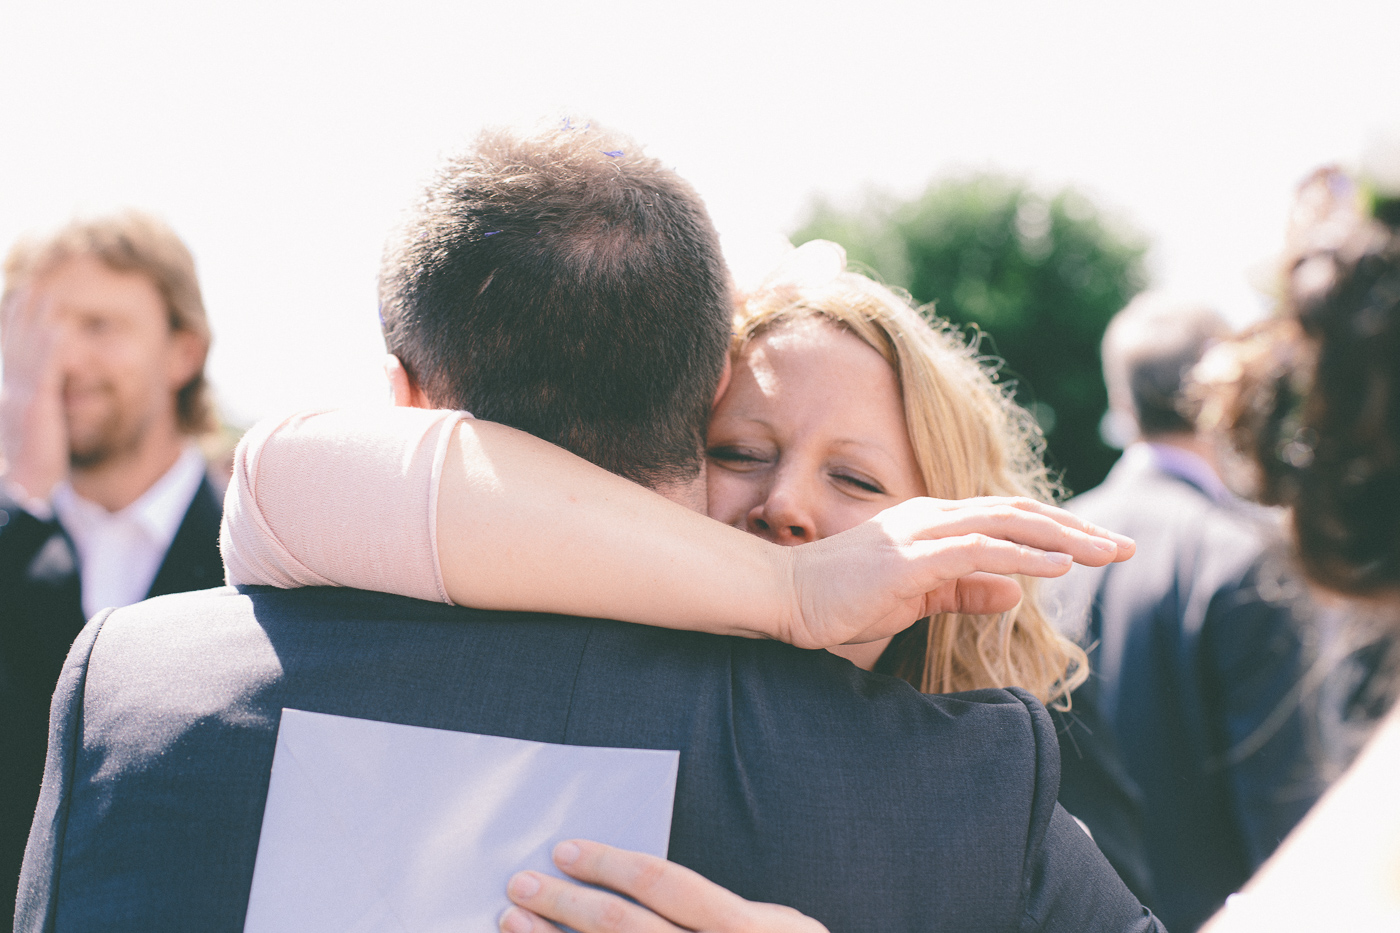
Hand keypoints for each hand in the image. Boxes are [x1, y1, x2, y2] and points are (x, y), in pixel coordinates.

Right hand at [0, 286, 67, 498]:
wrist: (19, 489)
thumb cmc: (24, 466)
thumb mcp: (24, 428)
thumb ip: (26, 406)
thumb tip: (31, 396)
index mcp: (3, 394)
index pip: (5, 351)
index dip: (8, 325)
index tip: (14, 300)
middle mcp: (5, 389)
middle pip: (11, 342)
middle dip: (19, 312)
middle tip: (29, 285)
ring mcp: (19, 396)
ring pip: (26, 348)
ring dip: (35, 318)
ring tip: (45, 292)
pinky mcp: (36, 406)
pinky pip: (45, 370)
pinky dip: (50, 347)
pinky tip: (60, 327)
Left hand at [501, 840, 827, 932]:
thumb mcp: (777, 925)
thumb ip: (713, 906)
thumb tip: (632, 874)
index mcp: (742, 928)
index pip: (663, 884)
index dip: (609, 863)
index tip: (564, 849)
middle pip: (622, 927)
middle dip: (564, 901)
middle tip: (521, 881)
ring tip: (511, 918)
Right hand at [782, 496, 1134, 648]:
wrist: (785, 596)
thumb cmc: (843, 598)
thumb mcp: (916, 597)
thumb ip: (964, 590)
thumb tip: (1015, 593)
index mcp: (936, 523)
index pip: (1011, 518)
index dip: (1060, 531)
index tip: (1104, 548)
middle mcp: (934, 517)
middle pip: (1022, 513)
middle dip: (1079, 529)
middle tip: (1127, 548)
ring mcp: (923, 534)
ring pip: (1009, 525)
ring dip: (1064, 540)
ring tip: (1108, 554)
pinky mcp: (912, 559)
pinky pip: (979, 551)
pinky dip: (1023, 556)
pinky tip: (1059, 568)